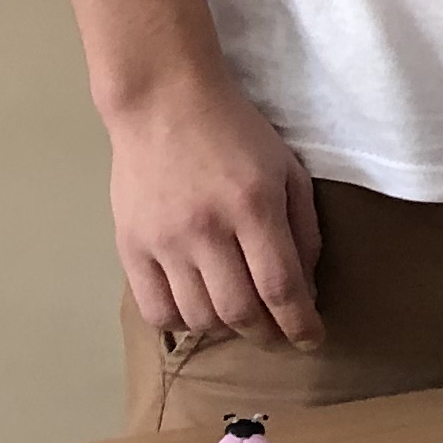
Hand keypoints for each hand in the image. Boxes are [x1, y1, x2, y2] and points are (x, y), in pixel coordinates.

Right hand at [107, 77, 324, 345]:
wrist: (163, 102)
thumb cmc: (236, 133)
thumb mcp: (289, 171)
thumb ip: (303, 231)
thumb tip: (306, 290)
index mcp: (254, 207)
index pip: (280, 287)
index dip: (300, 324)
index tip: (312, 339)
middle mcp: (206, 229)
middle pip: (239, 311)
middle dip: (268, 334)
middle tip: (279, 334)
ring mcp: (163, 240)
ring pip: (198, 317)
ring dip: (227, 328)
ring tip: (241, 317)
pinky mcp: (130, 245)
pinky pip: (155, 309)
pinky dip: (182, 323)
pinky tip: (198, 310)